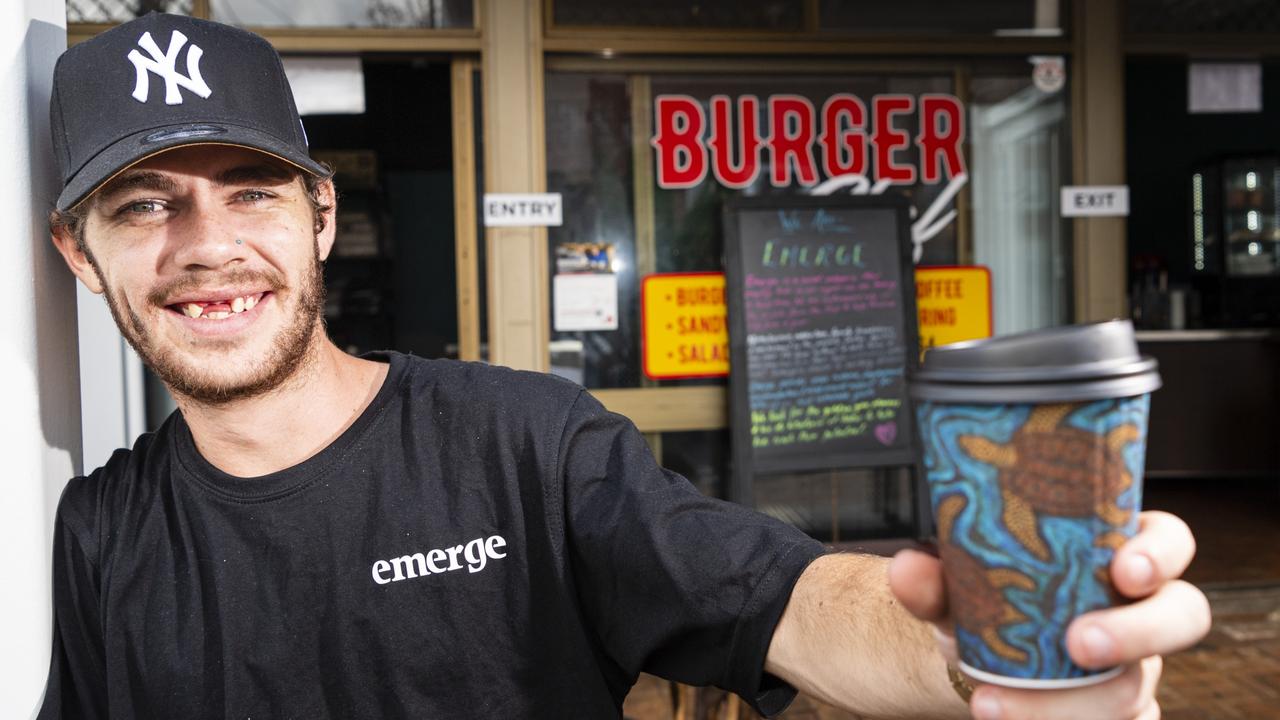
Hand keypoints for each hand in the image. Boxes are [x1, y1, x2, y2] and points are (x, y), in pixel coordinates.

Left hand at [887, 511, 1210, 719]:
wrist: (981, 659)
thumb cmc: (990, 601)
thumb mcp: (960, 585)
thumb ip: (936, 576)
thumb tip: (908, 568)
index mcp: (1113, 553)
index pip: (1169, 539)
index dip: (1159, 553)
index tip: (1123, 569)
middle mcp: (1141, 610)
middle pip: (1182, 615)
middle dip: (1137, 632)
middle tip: (1078, 644)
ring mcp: (1139, 669)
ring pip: (1136, 690)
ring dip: (1067, 704)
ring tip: (991, 705)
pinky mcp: (1124, 717)